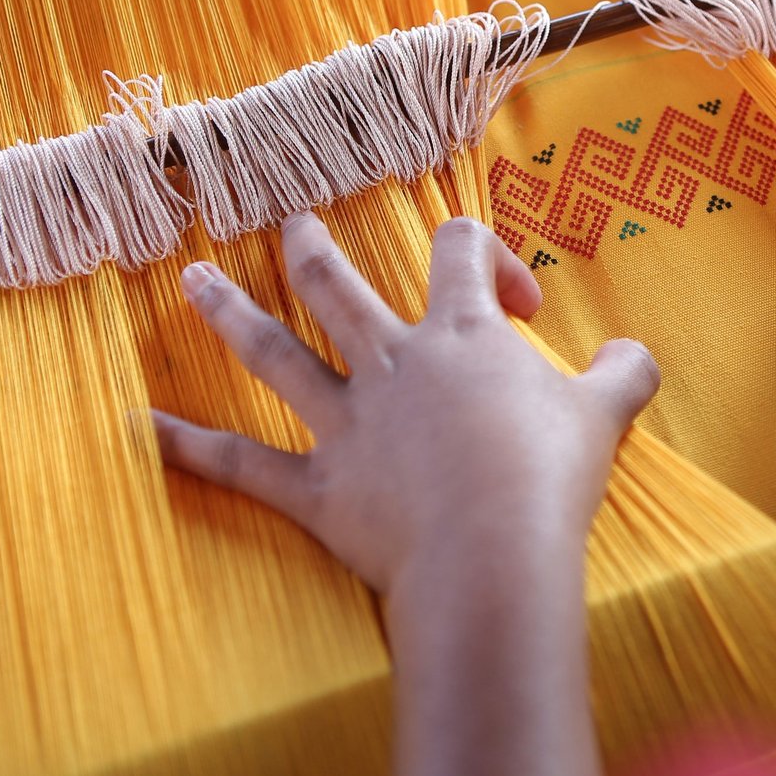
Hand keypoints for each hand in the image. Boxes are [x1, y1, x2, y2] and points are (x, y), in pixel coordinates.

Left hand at [151, 213, 658, 603]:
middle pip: (341, 286)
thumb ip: (623, 372)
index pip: (461, 252)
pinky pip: (241, 463)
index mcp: (464, 334)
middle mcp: (395, 362)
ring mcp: (348, 422)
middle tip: (292, 223)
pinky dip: (188, 445)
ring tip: (192, 280)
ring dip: (231, 313)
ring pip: (276, 353)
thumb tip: (634, 354)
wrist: (494, 552)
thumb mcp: (608, 414)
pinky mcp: (318, 488)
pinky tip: (141, 426)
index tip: (516, 304)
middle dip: (313, 248)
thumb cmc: (550, 476)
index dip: (485, 256)